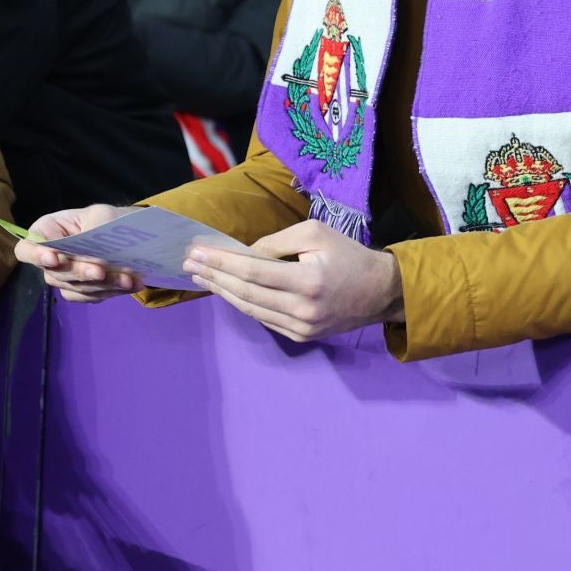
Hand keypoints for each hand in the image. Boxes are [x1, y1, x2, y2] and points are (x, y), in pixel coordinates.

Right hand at [14, 204, 142, 303]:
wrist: (126, 235)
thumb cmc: (106, 219)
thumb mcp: (100, 215)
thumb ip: (90, 232)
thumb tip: (87, 256)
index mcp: (46, 231)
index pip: (26, 248)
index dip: (36, 255)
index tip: (54, 258)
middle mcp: (49, 258)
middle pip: (54, 273)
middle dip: (79, 272)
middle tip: (100, 271)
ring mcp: (64, 278)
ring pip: (75, 288)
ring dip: (102, 285)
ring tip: (127, 278)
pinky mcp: (81, 292)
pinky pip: (91, 297)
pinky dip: (112, 291)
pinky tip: (132, 284)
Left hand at [183, 219, 403, 342]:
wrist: (381, 292)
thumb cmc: (349, 255)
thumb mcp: (316, 233)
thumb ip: (276, 242)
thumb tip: (244, 253)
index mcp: (307, 280)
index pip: (251, 272)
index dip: (220, 262)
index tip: (196, 253)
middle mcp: (302, 309)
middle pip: (245, 293)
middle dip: (213, 277)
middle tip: (189, 264)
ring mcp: (301, 328)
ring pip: (250, 309)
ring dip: (222, 292)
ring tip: (201, 277)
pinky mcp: (302, 336)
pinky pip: (264, 319)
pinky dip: (243, 304)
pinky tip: (227, 291)